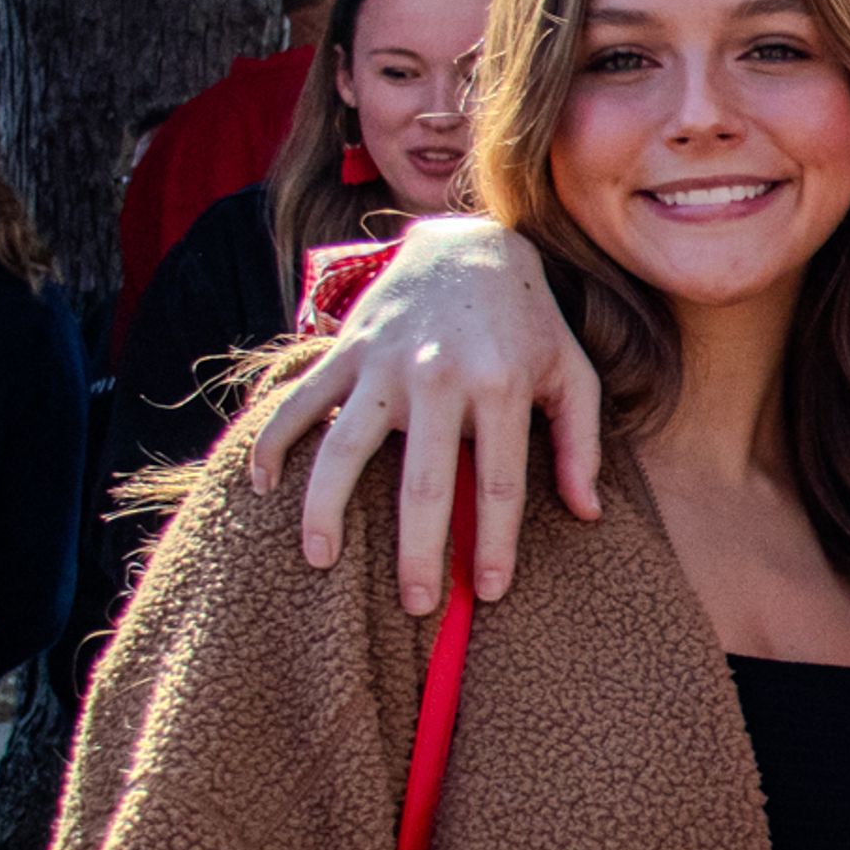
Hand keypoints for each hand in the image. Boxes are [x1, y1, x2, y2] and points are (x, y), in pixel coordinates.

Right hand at [248, 216, 601, 612]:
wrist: (470, 244)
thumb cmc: (529, 322)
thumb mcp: (572, 373)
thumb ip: (581, 443)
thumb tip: (587, 512)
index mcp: (502, 386)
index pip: (501, 482)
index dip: (494, 542)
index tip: (488, 591)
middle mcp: (440, 376)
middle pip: (425, 481)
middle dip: (419, 550)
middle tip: (415, 606)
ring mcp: (384, 363)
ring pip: (345, 446)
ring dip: (327, 507)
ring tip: (321, 559)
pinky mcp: (345, 350)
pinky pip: (301, 401)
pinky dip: (275, 440)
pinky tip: (263, 486)